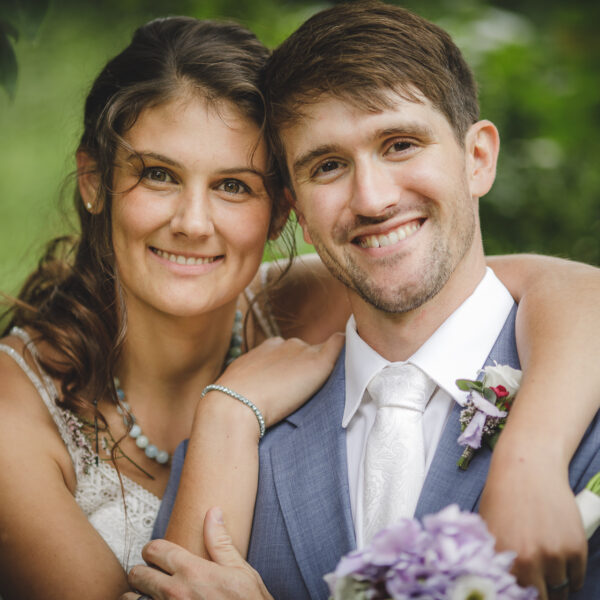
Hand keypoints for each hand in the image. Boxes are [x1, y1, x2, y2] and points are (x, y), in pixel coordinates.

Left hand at [121, 507, 272, 599]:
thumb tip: (213, 513)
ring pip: (132, 599)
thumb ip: (220, 542)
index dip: (153, 548)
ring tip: (148, 594)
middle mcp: (175, 593)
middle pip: (137, 574)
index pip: (155, 550)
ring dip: (137, 595)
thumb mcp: (240, 570)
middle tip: (151, 573)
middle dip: (142, 571)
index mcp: (193, 571)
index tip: (157, 552)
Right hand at [210, 332, 344, 427]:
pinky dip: (346, 348)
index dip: (293, 368)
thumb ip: (255, 379)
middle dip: (308, 366)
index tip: (293, 384)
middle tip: (306, 391)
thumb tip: (259, 389)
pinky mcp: (317, 362)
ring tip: (325, 386)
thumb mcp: (242, 381)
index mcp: (267, 347)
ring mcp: (302, 351)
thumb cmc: (234, 401)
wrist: (236, 405)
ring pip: (322, 354)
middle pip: (306, 352)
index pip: (289, 352)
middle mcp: (286, 344)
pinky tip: (353, 356)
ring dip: (324, 366)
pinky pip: (338, 345)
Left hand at [480, 449, 585, 599]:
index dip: (519, 596)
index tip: (521, 594)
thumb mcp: (488, 528)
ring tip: (547, 571)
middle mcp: (528, 561)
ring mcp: (554, 555)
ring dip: (555, 586)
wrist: (528, 468)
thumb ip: (495, 559)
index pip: (514, 596)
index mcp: (501, 557)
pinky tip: (562, 566)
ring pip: (560, 590)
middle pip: (540, 599)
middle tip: (536, 588)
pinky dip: (571, 577)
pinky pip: (576, 578)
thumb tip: (497, 583)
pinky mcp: (575, 548)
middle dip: (539, 594)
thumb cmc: (503, 495)